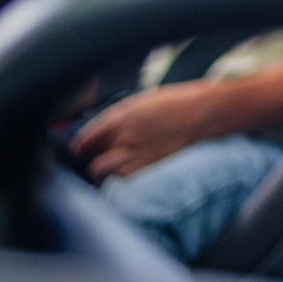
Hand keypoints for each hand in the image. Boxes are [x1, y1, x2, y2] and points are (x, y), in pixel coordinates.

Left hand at [71, 81, 220, 180]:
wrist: (203, 114)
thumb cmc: (174, 103)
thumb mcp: (139, 101)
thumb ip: (117, 117)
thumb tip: (100, 131)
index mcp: (120, 118)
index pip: (86, 139)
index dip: (79, 146)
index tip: (79, 150)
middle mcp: (124, 139)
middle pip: (92, 158)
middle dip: (90, 160)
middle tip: (94, 159)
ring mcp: (137, 156)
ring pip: (103, 173)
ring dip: (103, 172)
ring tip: (108, 170)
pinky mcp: (149, 169)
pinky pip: (123, 180)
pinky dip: (119, 179)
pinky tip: (125, 173)